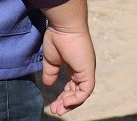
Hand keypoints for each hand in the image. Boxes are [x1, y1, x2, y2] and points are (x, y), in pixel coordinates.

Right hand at [41, 0, 95, 114]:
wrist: (64, 26)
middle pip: (77, 92)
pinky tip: (65, 102)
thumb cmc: (57, 37)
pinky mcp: (88, 71)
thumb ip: (51, 73)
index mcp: (76, 66)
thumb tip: (48, 85)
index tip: (53, 103)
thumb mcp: (51, 60)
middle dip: (65, 102)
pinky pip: (85, 91)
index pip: (72, 86)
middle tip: (55, 110)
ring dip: (70, 103)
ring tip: (58, 109)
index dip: (63, 96)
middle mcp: (83, 69)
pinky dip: (76, 99)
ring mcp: (87, 70)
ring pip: (82, 94)